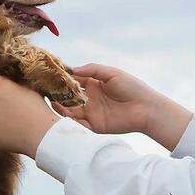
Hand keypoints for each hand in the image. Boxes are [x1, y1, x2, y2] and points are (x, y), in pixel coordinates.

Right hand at [61, 64, 193, 151]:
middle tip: (48, 93)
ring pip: (70, 111)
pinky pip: (78, 125)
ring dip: (61, 109)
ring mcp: (91, 112)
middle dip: (58, 95)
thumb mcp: (111, 73)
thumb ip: (92, 70)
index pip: (73, 81)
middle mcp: (89, 98)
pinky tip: (64, 117)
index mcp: (93, 84)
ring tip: (55, 104)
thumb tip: (71, 69)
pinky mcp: (94, 125)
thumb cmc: (132, 87)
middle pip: (68, 97)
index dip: (62, 79)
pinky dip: (70, 122)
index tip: (50, 77)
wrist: (146, 108)